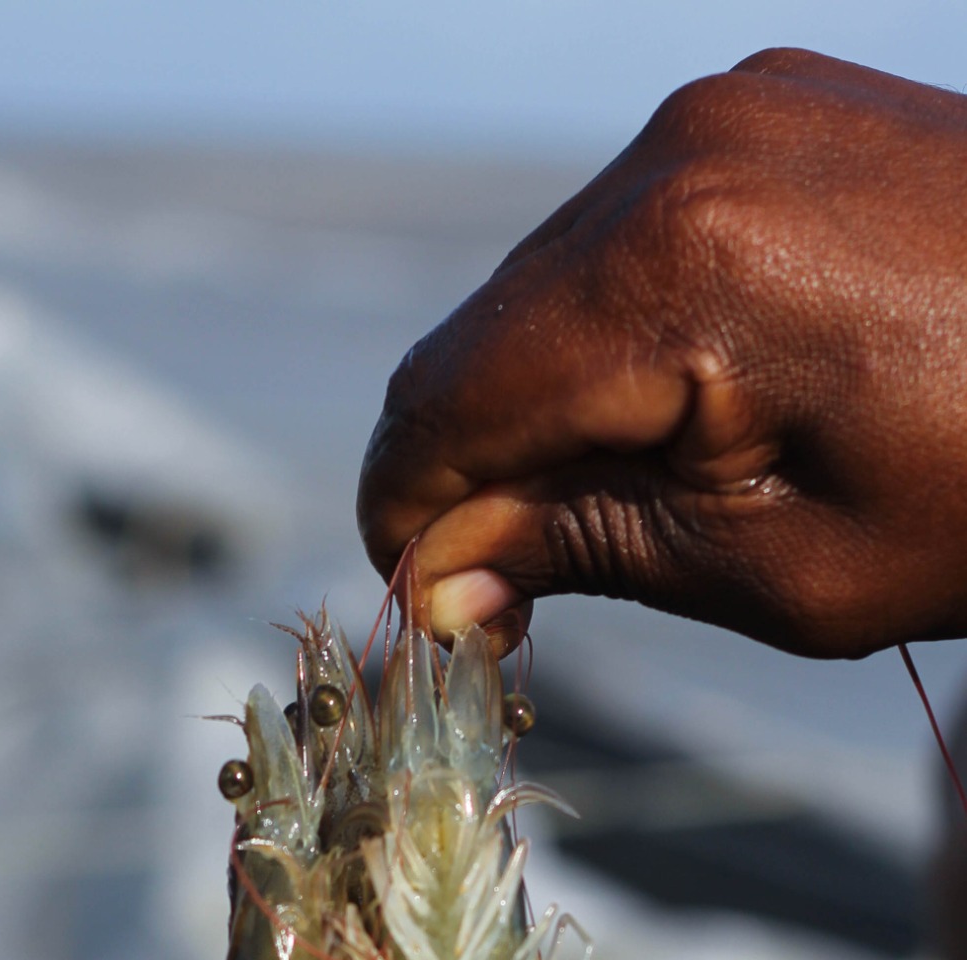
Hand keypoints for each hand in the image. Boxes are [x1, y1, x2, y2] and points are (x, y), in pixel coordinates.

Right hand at [358, 50, 966, 658]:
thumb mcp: (781, 569)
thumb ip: (585, 554)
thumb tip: (440, 585)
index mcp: (678, 267)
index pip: (446, 405)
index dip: (412, 525)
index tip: (442, 618)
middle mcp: (680, 151)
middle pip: (478, 341)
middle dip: (473, 474)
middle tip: (523, 594)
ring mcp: (726, 107)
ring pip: (539, 289)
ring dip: (542, 408)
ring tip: (638, 505)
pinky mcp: (764, 106)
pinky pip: (623, 235)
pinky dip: (615, 339)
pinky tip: (681, 414)